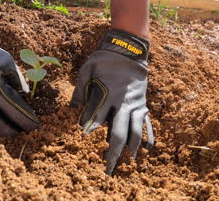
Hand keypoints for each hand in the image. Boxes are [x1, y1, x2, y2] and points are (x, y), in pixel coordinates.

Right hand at [0, 14, 39, 140]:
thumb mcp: (8, 63)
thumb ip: (19, 82)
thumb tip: (27, 98)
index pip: (17, 117)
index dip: (30, 123)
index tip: (35, 123)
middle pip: (5, 131)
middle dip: (18, 130)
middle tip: (23, 125)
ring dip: (2, 133)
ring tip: (9, 125)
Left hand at [71, 29, 153, 174]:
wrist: (129, 50)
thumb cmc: (104, 59)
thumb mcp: (87, 69)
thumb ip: (79, 90)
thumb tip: (72, 109)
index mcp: (107, 94)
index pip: (96, 118)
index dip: (89, 129)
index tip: (84, 139)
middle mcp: (123, 103)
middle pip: (118, 133)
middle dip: (113, 152)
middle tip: (108, 168)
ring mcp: (135, 105)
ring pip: (135, 132)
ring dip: (132, 149)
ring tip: (128, 163)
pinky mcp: (143, 104)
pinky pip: (147, 124)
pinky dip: (147, 137)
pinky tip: (146, 149)